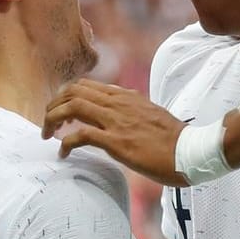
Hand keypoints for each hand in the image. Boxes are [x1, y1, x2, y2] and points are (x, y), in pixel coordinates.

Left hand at [43, 79, 189, 185]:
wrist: (191, 151)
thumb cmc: (174, 139)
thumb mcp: (151, 114)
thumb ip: (133, 109)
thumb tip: (122, 108)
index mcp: (126, 97)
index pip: (86, 85)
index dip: (66, 95)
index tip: (61, 111)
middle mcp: (118, 103)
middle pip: (73, 91)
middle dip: (53, 105)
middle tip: (48, 123)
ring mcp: (117, 121)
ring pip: (72, 106)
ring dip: (53, 119)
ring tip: (48, 134)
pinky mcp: (117, 142)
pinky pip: (81, 135)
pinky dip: (66, 143)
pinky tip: (63, 153)